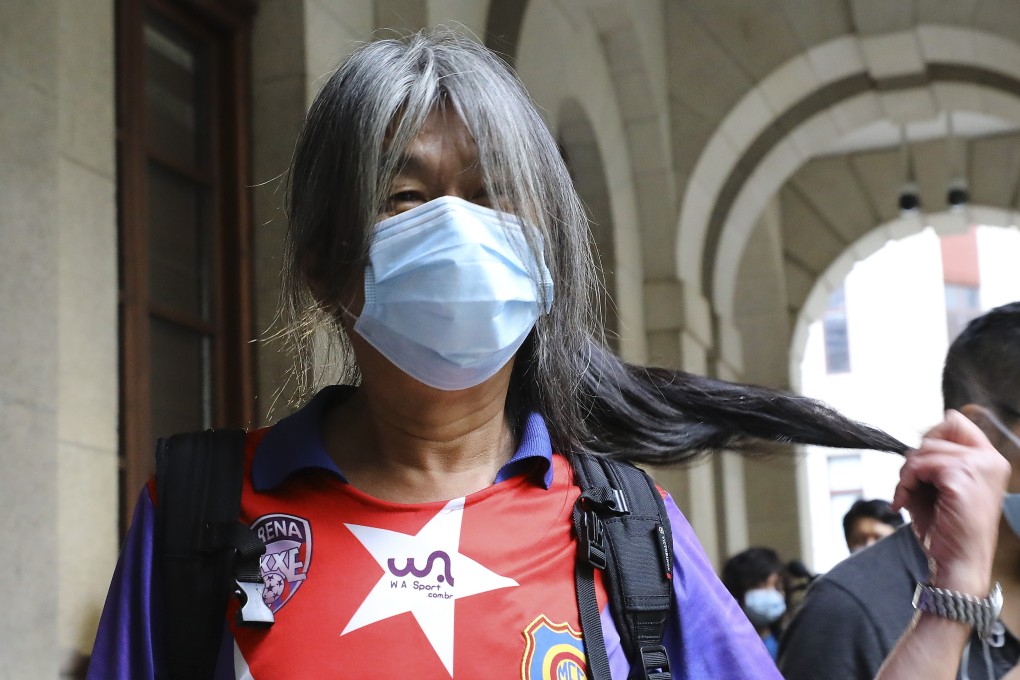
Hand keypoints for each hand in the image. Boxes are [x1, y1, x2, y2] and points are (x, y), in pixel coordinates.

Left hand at [892, 410, 1010, 594]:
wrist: (958, 562)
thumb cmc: (948, 530)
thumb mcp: (941, 489)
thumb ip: (932, 463)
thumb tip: (911, 446)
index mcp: (989, 461)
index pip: (955, 422)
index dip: (930, 436)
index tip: (919, 461)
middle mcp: (989, 460)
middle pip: (934, 436)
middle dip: (914, 459)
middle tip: (908, 485)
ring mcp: (978, 467)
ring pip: (923, 450)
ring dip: (906, 474)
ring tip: (906, 496)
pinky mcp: (961, 477)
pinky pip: (918, 466)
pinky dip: (904, 483)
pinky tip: (903, 502)